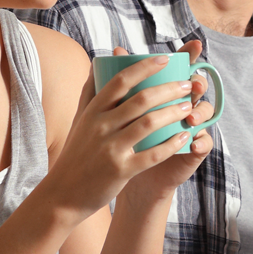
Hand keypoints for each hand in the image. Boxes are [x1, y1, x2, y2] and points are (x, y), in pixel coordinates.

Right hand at [44, 50, 202, 219]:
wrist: (63, 194)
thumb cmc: (77, 153)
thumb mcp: (79, 120)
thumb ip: (91, 90)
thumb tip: (101, 60)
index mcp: (93, 111)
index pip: (121, 81)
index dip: (145, 67)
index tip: (165, 59)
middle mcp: (100, 126)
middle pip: (141, 100)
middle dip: (169, 88)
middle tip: (187, 85)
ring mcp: (110, 149)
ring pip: (149, 124)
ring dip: (173, 112)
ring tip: (189, 107)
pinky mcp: (121, 170)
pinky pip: (152, 154)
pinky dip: (171, 144)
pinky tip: (185, 137)